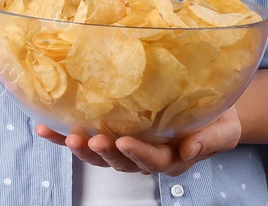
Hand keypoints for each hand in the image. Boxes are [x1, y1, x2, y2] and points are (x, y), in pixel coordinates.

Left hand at [34, 105, 242, 177]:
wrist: (212, 106)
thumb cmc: (218, 118)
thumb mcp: (223, 130)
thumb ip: (209, 141)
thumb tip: (189, 149)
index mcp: (170, 158)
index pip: (152, 161)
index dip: (137, 153)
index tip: (124, 141)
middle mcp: (143, 156)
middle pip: (120, 162)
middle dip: (103, 153)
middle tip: (90, 140)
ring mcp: (126, 145)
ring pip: (99, 154)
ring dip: (79, 148)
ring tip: (65, 137)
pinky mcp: (111, 132)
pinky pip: (85, 137)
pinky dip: (63, 136)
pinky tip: (45, 128)